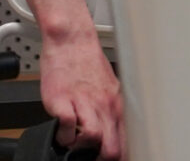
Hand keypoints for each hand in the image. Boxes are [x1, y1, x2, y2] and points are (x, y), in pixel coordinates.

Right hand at [36, 26, 124, 158]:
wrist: (72, 41)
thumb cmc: (88, 65)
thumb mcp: (109, 89)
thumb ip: (110, 112)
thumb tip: (113, 134)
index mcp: (117, 105)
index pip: (128, 141)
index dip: (121, 156)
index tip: (115, 159)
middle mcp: (104, 106)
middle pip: (112, 147)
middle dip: (102, 158)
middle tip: (91, 157)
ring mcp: (83, 103)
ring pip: (93, 138)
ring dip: (80, 147)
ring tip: (74, 142)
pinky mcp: (62, 101)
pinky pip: (67, 127)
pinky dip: (62, 136)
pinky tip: (61, 131)